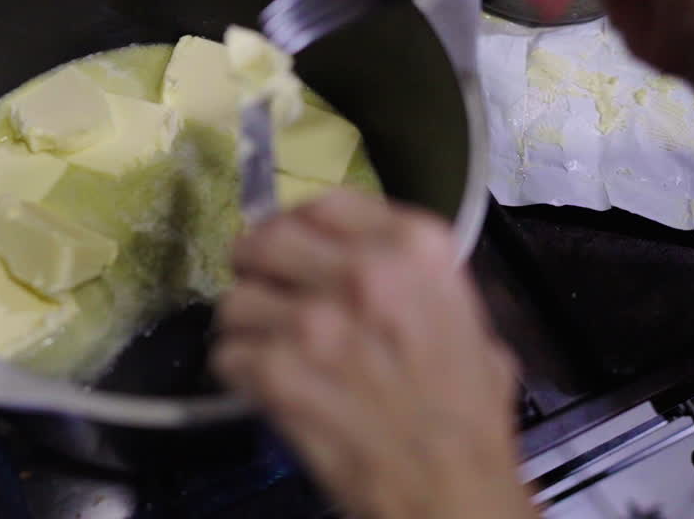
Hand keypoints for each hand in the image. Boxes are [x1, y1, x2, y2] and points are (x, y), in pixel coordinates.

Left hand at [212, 190, 531, 518]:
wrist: (452, 490)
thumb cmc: (465, 414)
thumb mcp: (467, 321)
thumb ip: (414, 280)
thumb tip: (367, 261)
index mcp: (415, 249)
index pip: (324, 203)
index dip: (299, 225)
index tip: (293, 245)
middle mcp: (362, 272)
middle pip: (267, 237)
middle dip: (254, 263)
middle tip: (260, 285)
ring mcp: (315, 321)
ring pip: (236, 297)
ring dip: (243, 323)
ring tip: (263, 345)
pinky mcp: (278, 371)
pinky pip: (227, 352)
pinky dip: (237, 369)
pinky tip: (261, 383)